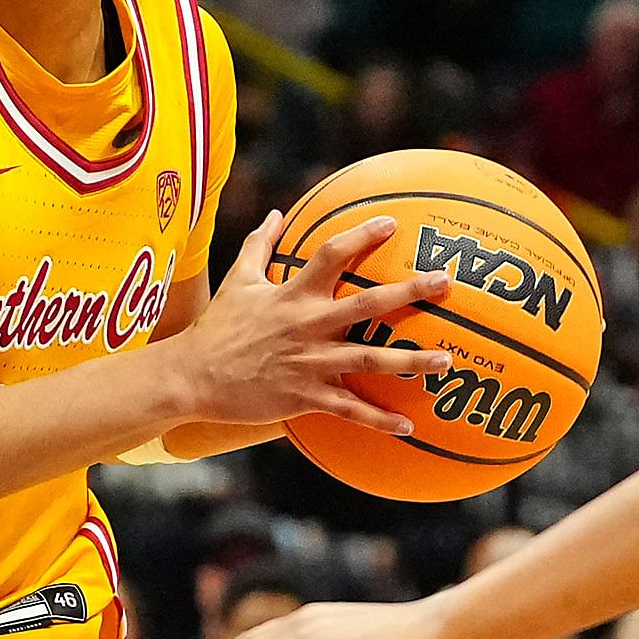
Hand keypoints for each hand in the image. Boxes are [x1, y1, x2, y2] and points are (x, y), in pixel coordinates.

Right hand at [173, 210, 446, 439]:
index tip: (392, 224)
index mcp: (292, 294)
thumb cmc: (217, 327)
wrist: (191, 377)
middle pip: (366, 304)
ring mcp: (308, 362)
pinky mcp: (303, 397)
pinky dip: (378, 419)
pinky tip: (408, 426)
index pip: (331, 255)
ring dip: (409, 361)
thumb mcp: (238, 281)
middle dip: (408, 291)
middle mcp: (306, 325)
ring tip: (446, 360)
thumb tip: (276, 213)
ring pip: (368, 361)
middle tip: (445, 282)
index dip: (361, 236)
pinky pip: (348, 409)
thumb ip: (260, 245)